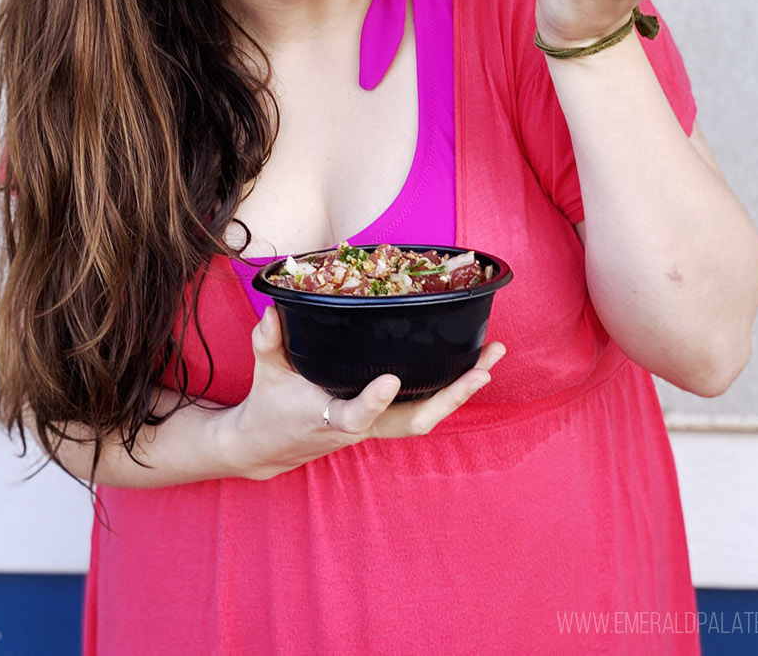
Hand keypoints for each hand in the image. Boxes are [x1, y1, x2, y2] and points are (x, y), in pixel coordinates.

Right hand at [227, 306, 504, 479]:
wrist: (271, 445)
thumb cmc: (271, 404)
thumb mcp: (266, 370)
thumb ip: (268, 341)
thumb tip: (274, 312)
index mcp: (329, 418)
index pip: (355, 417)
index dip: (373, 403)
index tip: (390, 380)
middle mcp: (361, 426)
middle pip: (413, 422)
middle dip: (452, 397)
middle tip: (483, 368)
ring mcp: (377, 425)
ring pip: (426, 416)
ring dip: (462, 391)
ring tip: (491, 358)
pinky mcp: (384, 418)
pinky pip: (424, 407)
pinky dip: (451, 389)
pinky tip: (473, 365)